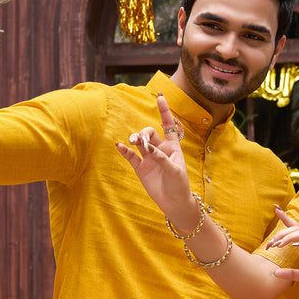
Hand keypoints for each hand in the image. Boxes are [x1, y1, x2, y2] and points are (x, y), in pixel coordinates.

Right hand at [115, 95, 193, 219]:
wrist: (173, 202)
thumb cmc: (179, 184)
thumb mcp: (174, 170)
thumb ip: (161, 158)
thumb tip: (147, 148)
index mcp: (172, 146)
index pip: (168, 125)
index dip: (164, 111)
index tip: (160, 96)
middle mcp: (160, 149)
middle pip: (149, 133)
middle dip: (144, 133)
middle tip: (141, 141)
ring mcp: (149, 158)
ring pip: (139, 143)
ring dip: (135, 139)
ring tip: (133, 141)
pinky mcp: (141, 168)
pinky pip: (131, 157)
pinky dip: (125, 151)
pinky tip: (119, 146)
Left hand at [268, 207, 298, 292]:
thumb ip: (290, 273)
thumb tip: (273, 273)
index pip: (296, 228)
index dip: (286, 219)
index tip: (276, 209)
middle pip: (296, 230)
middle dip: (282, 233)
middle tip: (271, 242)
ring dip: (290, 237)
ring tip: (279, 244)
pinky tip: (297, 246)